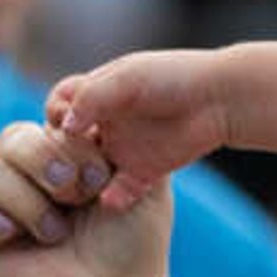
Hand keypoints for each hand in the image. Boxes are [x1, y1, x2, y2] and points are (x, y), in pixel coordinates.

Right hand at [0, 119, 173, 276]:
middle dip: (49, 161)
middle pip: (14, 138)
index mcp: (64, 161)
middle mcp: (28, 179)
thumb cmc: (133, 247)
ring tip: (59, 234)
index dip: (71, 141)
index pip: (48, 124)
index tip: (103, 174)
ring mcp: (1, 207)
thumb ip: (124, 139)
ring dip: (34, 202)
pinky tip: (16, 235)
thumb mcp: (144, 184)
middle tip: (78, 193)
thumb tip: (83, 104)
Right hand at [47, 48, 229, 209]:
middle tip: (71, 160)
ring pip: (88, 172)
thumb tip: (64, 127)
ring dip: (82, 181)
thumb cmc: (175, 77)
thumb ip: (93, 97)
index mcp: (97, 94)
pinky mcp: (143, 173)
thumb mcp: (128, 78)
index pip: (59, 106)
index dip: (55, 114)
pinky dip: (112, 199)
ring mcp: (123, 149)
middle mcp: (105, 124)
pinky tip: (112, 199)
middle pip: (67, 144)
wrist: (221, 99)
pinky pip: (119, 193)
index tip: (64, 122)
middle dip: (63, 154)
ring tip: (87, 183)